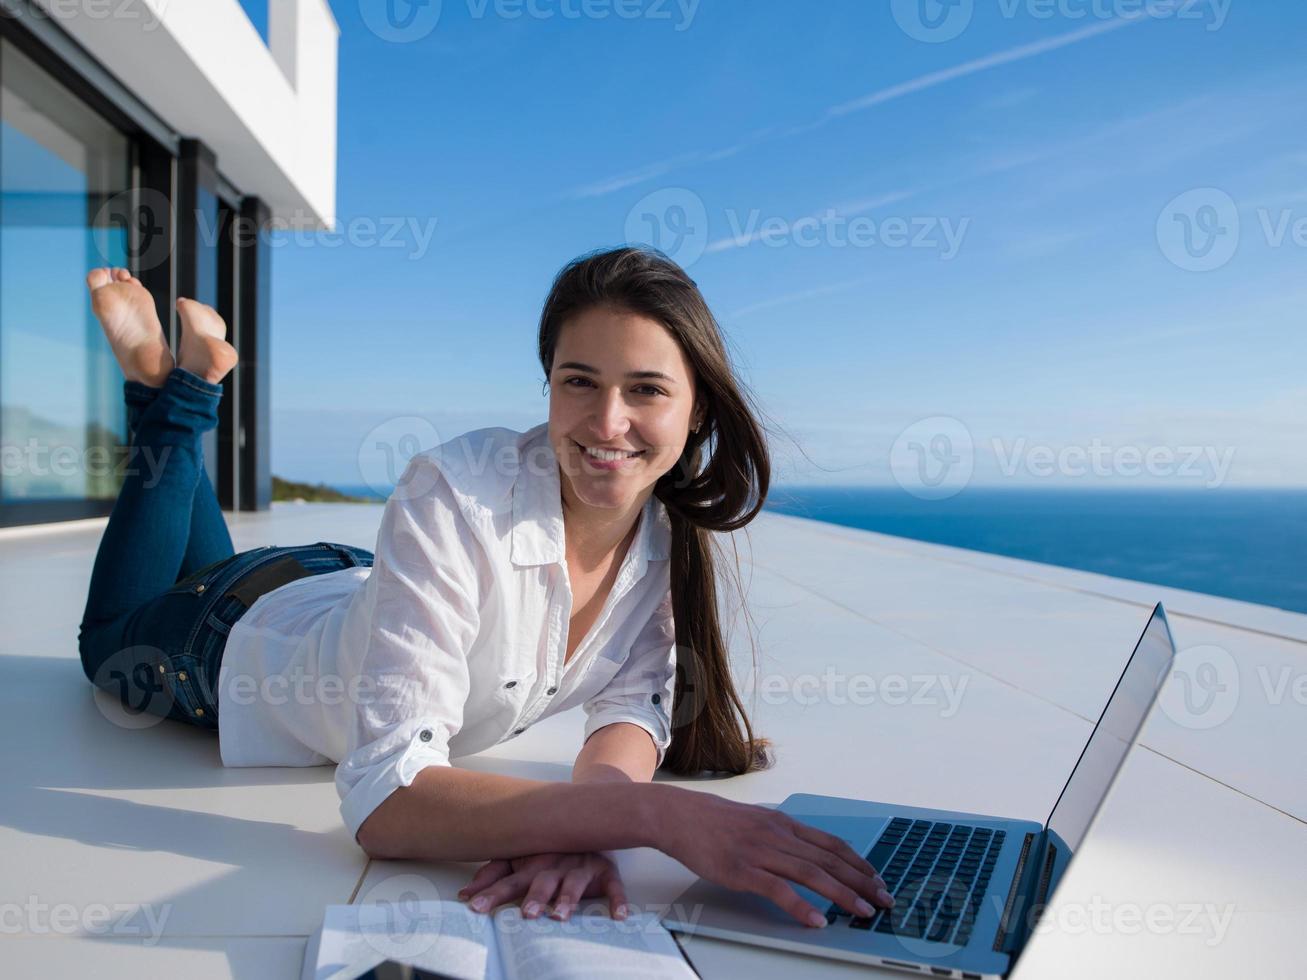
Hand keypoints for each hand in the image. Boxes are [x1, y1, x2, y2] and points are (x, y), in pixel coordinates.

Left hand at [457, 851, 628, 920]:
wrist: (588, 816)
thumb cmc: (548, 847)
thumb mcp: (519, 857)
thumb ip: (493, 875)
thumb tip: (465, 894)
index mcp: (532, 863)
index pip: (508, 880)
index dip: (491, 893)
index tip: (474, 906)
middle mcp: (555, 864)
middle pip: (543, 881)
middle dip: (535, 897)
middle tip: (527, 914)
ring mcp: (581, 866)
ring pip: (575, 883)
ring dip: (568, 898)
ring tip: (560, 915)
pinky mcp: (605, 870)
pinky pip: (613, 885)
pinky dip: (617, 900)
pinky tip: (618, 915)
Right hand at [654, 787, 893, 927]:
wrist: (680, 817)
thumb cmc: (716, 822)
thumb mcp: (757, 821)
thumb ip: (782, 836)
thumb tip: (807, 854)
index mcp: (783, 823)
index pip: (831, 843)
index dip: (858, 862)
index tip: (877, 878)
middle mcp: (778, 835)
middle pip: (829, 860)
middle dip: (861, 882)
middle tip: (883, 900)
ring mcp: (761, 852)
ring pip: (811, 874)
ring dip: (842, 895)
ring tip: (862, 912)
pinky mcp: (743, 870)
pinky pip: (779, 890)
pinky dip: (801, 907)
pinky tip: (817, 920)